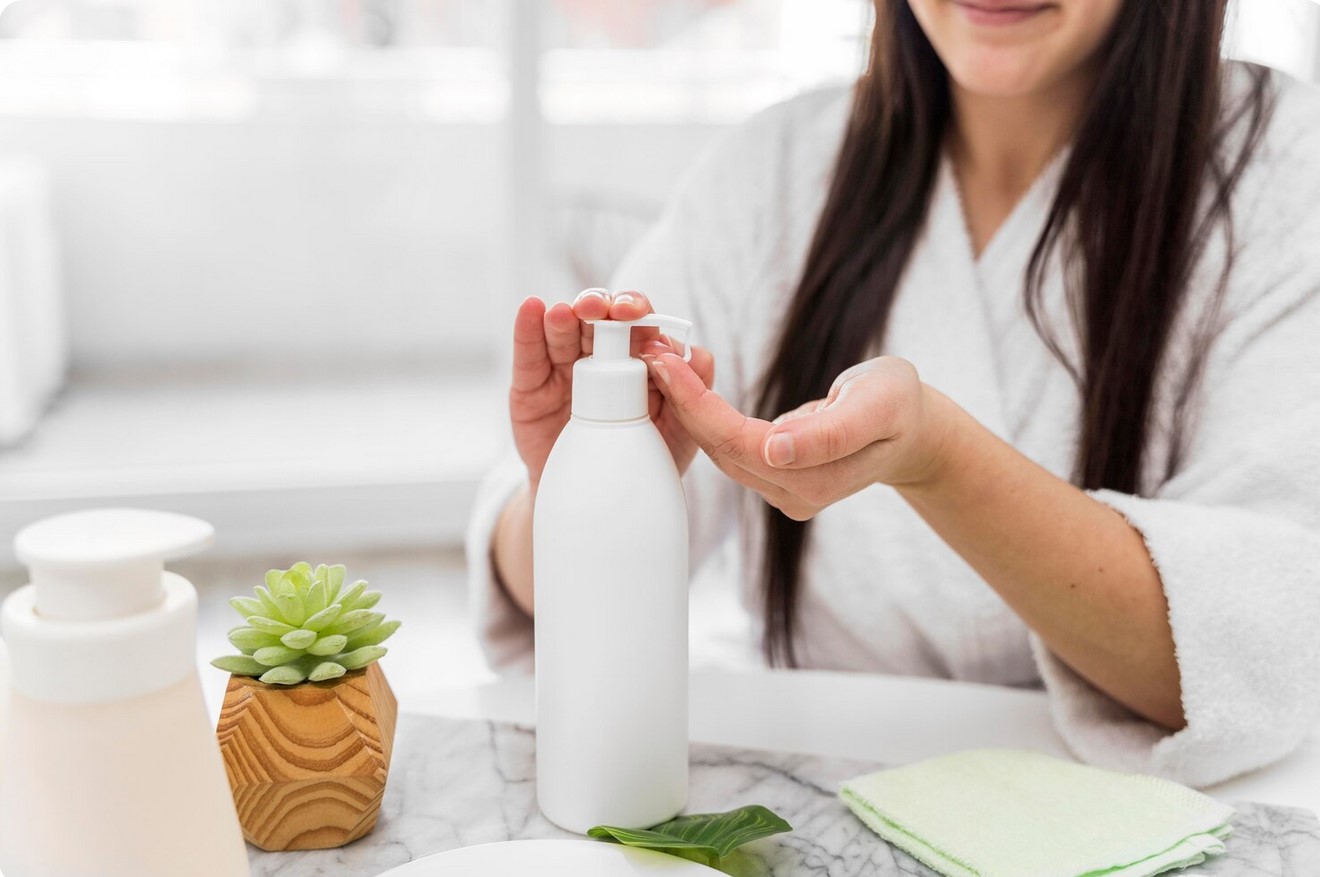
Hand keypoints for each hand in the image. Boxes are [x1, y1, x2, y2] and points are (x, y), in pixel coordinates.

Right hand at [508, 289, 715, 493]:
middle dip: (602, 308)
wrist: (592, 501)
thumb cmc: (641, 463)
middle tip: (603, 310)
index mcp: (637, 362)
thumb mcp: (678, 433)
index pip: (640, 327)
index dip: (639, 315)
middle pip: (600, 320)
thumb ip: (693, 393)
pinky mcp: (531, 385)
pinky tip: (532, 309)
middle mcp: (600, 357)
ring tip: (565, 313)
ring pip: (565, 330)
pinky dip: (528, 329)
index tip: (636, 315)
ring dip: (566, 316)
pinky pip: (529, 354)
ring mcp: (564, 368)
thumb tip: (689, 355)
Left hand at [646, 353, 953, 519]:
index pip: (739, 443)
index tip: (667, 361)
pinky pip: (729, 446)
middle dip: (682, 400)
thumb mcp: (880, 404)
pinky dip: (705, 413)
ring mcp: (782, 491)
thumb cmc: (900, 406)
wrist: (912, 430)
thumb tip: (775, 450)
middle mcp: (792, 495)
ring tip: (660, 359)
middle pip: (720, 449)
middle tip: (650, 350)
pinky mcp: (774, 478)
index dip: (699, 405)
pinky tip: (684, 382)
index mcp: (816, 480)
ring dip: (687, 406)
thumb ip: (832, 430)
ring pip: (719, 449)